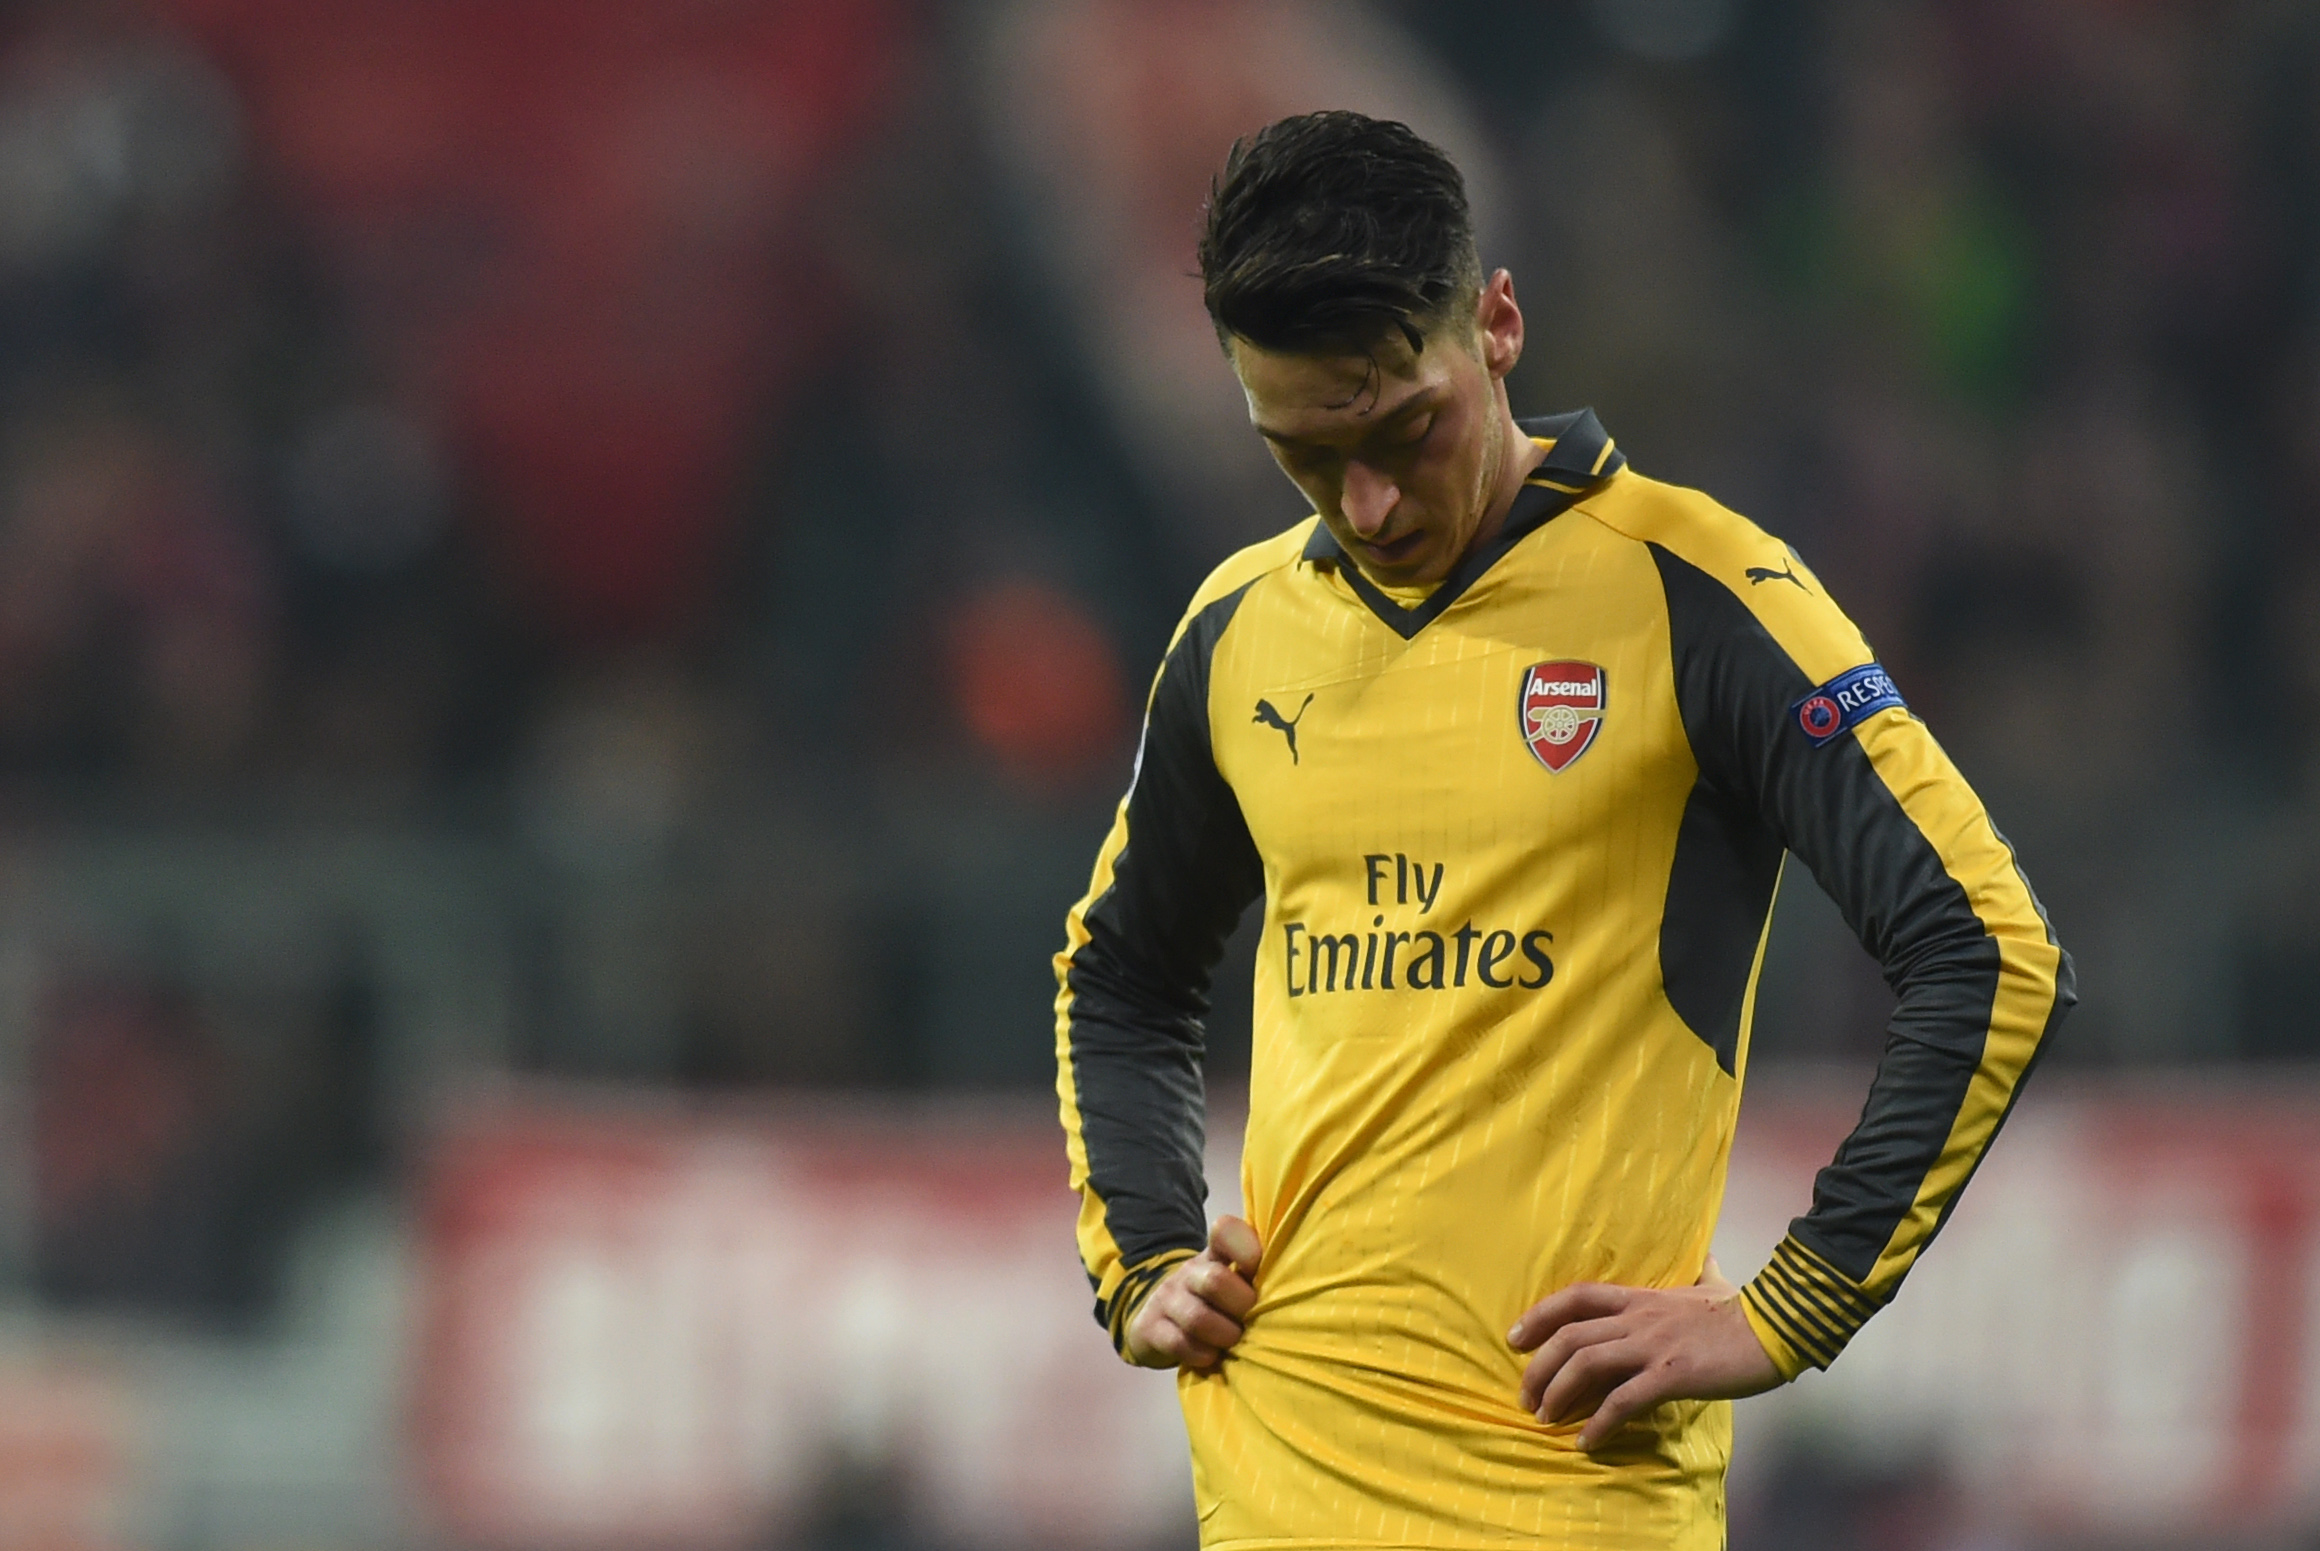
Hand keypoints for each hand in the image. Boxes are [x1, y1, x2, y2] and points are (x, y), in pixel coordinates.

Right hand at [1124, 1216, 1262, 1370]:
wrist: (1158, 1317)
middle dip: (1241, 1307)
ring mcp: (1168, 1298)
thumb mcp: (1235, 1282)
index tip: (1256, 1269)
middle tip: (1250, 1320)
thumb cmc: (1214, 1302)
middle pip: (1215, 1281)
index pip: (1226, 1232)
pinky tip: (1211, 1355)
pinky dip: (1202, 1354)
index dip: (1245, 1249)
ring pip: (1197, 1318)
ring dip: (1224, 1336)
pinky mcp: (1151, 1328)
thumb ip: (1260, 1273)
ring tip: (1233, 1341)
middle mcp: (1190, 1271)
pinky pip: (1179, 1343)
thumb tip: (1296, 1277)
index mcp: (1216, 1255)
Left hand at [1508, 1255, 1781, 1450]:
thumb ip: (1702, 1273)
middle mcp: (1638, 1319)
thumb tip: (1708, 1258)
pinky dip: (1598, 1424)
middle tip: (1524, 1396)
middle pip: (1570, 1335)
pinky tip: (1587, 1442)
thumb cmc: (1742, 1311)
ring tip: (1545, 1419)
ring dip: (1558, 1394)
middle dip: (1538, 1367)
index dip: (1539, 1315)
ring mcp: (1652, 1346)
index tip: (1515, 1338)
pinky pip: (1623, 1401)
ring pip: (1586, 1364)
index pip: (1576, 1297)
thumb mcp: (1714, 1284)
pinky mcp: (1671, 1375)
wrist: (1775, 1329)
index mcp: (1640, 1298)